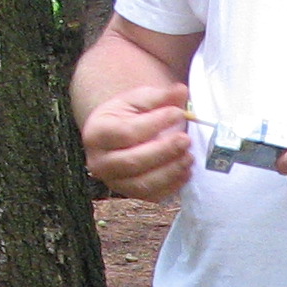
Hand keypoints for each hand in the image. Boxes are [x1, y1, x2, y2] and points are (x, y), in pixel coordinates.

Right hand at [81, 74, 193, 198]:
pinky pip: (152, 196)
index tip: (177, 113)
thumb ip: (160, 96)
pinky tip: (186, 171)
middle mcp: (99, 162)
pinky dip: (172, 186)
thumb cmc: (129, 114)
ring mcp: (114, 182)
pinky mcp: (130, 194)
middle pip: (133, 161)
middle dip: (164, 151)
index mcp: (97, 133)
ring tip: (189, 157)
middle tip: (186, 139)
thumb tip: (181, 91)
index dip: (155, 124)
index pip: (126, 132)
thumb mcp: (139, 100)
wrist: (119, 135)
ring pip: (142, 184)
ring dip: (170, 171)